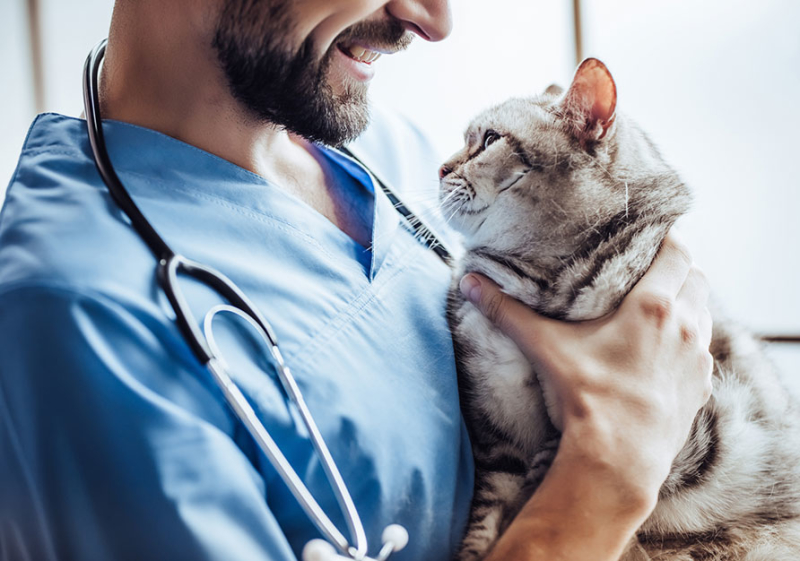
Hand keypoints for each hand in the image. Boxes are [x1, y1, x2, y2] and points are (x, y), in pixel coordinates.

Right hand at [462, 232, 712, 559]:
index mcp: (653, 306)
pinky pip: (704, 351)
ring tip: (658, 308)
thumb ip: (507, 312)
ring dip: (687, 304)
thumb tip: (470, 283)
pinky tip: (665, 351)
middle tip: (649, 270)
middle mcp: (685, 326)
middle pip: (696, 278)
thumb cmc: (586, 396)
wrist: (620, 456)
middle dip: (678, 270)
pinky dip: (690, 342)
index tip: (651, 236)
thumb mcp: (544, 347)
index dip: (667, 239)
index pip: (678, 252)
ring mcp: (699, 358)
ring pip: (704, 313)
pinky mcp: (702, 386)